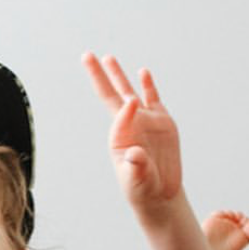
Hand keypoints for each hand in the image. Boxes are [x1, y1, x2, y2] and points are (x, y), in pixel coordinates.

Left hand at [82, 52, 181, 215]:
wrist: (160, 194)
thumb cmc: (143, 189)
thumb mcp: (138, 181)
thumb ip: (136, 166)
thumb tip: (135, 150)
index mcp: (120, 138)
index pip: (119, 116)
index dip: (125, 108)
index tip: (132, 103)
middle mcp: (129, 125)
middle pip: (111, 95)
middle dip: (99, 75)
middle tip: (87, 56)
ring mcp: (145, 121)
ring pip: (130, 91)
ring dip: (118, 75)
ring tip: (108, 58)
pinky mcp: (162, 121)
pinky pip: (153, 98)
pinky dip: (148, 85)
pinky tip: (142, 72)